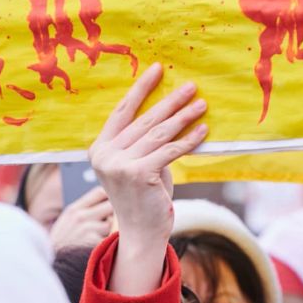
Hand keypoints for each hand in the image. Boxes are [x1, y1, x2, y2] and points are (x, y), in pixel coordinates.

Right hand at [49, 186, 113, 250]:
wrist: (56, 270)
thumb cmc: (63, 248)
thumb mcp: (67, 224)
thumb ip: (84, 212)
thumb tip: (108, 201)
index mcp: (73, 210)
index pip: (100, 192)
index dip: (111, 197)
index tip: (117, 200)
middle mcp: (81, 217)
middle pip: (111, 205)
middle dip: (114, 213)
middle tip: (113, 222)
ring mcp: (88, 229)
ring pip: (112, 223)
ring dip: (110, 231)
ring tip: (98, 241)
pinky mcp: (95, 243)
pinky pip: (111, 238)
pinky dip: (109, 243)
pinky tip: (99, 250)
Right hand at [89, 63, 207, 294]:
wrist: (141, 233)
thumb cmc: (143, 195)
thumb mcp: (137, 163)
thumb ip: (143, 140)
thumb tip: (169, 110)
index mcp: (99, 149)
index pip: (122, 111)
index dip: (141, 89)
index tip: (158, 69)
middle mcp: (104, 155)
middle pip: (144, 120)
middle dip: (170, 101)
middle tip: (191, 86)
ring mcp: (119, 165)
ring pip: (159, 133)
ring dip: (184, 117)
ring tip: (202, 104)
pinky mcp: (139, 174)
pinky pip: (171, 150)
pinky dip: (189, 139)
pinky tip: (203, 129)